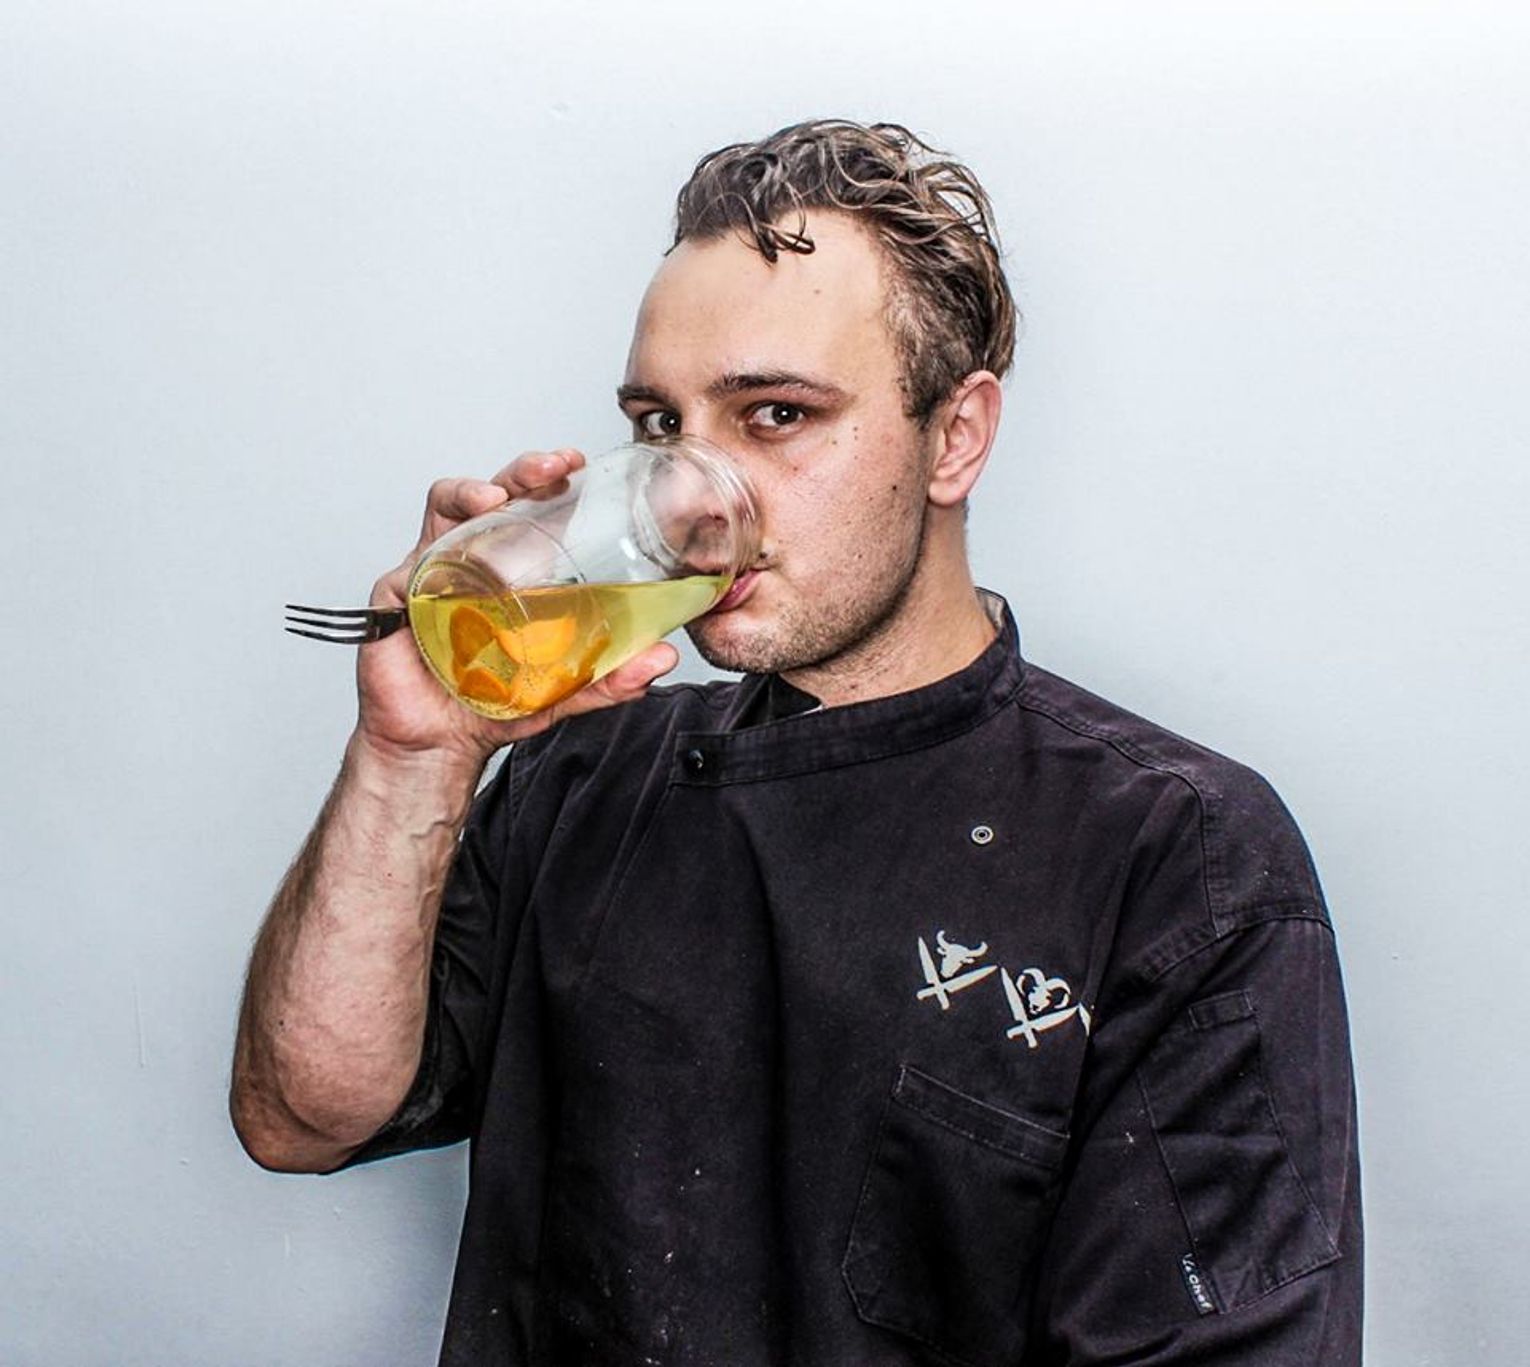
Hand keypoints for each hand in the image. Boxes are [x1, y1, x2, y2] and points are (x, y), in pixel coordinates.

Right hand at [353, 448, 678, 767]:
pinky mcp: (395, 600)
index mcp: (507, 567)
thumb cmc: (490, 705)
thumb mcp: (561, 691)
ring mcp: (429, 573)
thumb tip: (662, 657)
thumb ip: (609, 676)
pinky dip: (423, 564)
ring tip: (494, 499)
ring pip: (443, 510)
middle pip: (491, 494)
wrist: (439, 744)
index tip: (579, 463)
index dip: (549, 478)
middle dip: (520, 471)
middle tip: (553, 468)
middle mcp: (468, 558)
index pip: (528, 507)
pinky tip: (439, 569)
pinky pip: (405, 571)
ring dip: (468, 493)